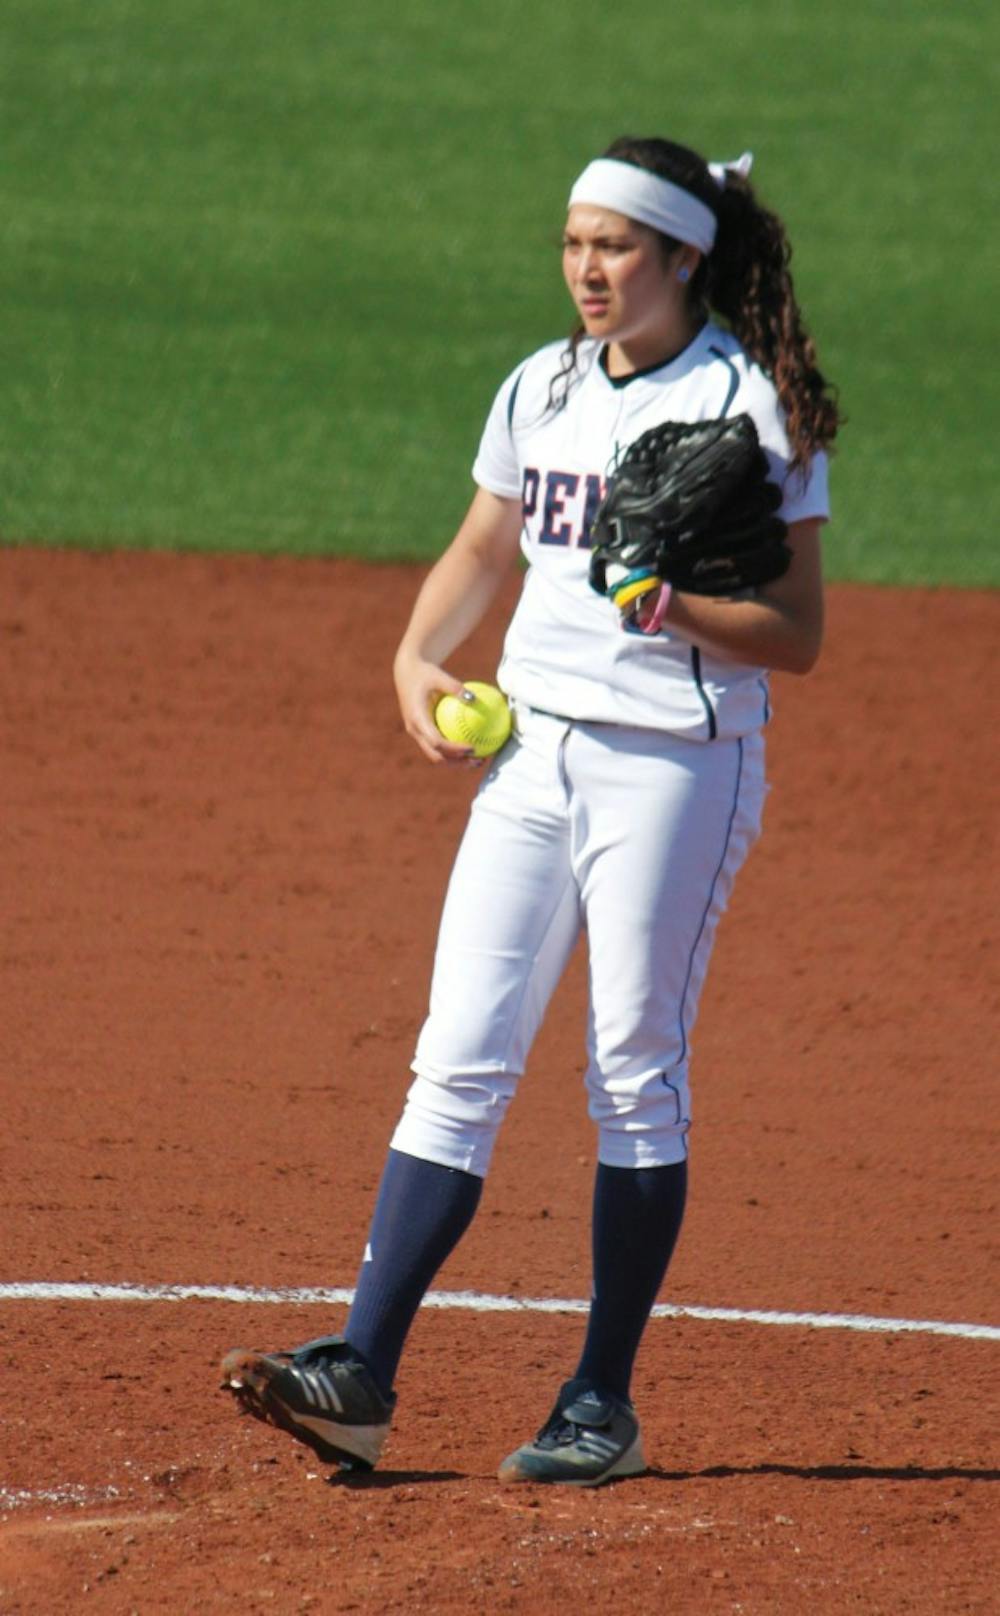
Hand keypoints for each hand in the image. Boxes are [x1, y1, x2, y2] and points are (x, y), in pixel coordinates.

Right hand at [393, 649, 478, 765]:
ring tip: (478, 761)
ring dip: (456, 761)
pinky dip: (453, 751)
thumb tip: (475, 699)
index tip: (472, 748)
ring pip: (436, 755)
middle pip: (436, 756)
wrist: (406, 671)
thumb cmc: (424, 672)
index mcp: (417, 719)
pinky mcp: (421, 732)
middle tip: (478, 761)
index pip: (437, 742)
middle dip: (457, 763)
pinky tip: (471, 746)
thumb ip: (455, 687)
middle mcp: (415, 730)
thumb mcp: (439, 675)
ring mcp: (417, 733)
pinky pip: (438, 745)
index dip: (454, 749)